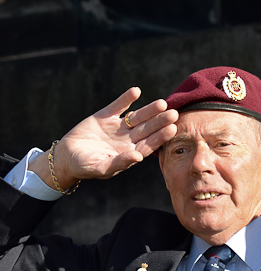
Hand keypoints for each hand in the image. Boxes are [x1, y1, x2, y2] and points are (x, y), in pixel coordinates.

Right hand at [30, 87, 177, 190]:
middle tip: (174, 113)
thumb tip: (138, 157)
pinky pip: (118, 106)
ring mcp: (117, 127)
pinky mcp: (105, 117)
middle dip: (160, 121)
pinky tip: (136, 91)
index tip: (172, 128)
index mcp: (130, 153)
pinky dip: (126, 99)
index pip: (150, 144)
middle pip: (148, 129)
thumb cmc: (85, 167)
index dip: (161, 136)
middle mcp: (128, 139)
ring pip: (137, 117)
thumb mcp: (102, 168)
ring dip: (149, 110)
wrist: (66, 157)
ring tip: (162, 103)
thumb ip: (120, 163)